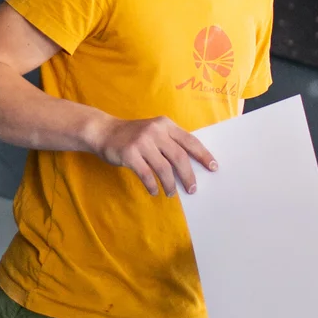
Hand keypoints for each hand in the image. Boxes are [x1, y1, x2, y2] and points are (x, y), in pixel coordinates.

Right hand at [93, 115, 216, 195]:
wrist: (103, 131)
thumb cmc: (132, 135)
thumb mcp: (153, 131)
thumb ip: (170, 141)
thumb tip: (190, 165)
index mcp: (165, 125)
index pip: (190, 141)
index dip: (204, 155)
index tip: (214, 167)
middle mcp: (155, 131)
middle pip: (179, 157)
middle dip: (188, 176)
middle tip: (192, 189)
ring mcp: (142, 142)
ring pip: (164, 168)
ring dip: (170, 184)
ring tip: (171, 193)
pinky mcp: (129, 154)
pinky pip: (146, 174)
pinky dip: (152, 186)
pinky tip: (154, 191)